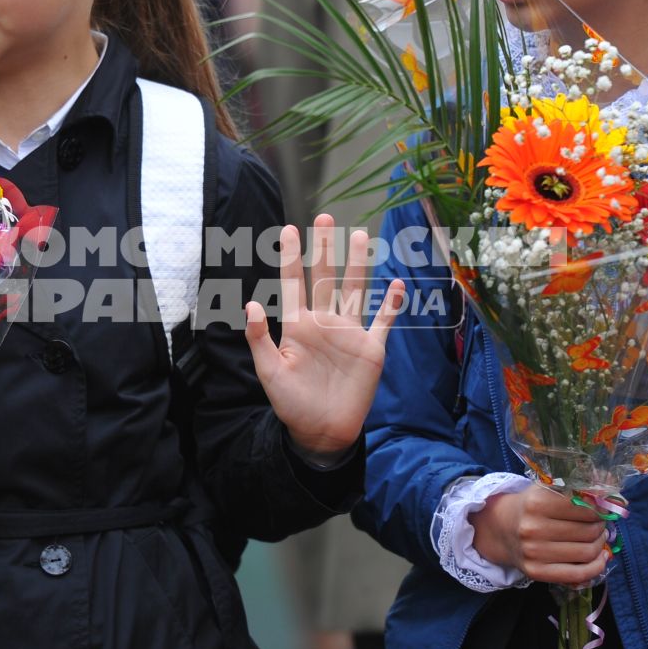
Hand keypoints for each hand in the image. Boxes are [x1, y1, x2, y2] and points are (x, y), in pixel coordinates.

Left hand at [245, 215, 403, 460]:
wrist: (322, 432)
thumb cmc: (292, 403)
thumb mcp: (270, 372)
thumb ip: (260, 339)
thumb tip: (251, 304)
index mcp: (298, 325)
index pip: (294, 284)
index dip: (292, 258)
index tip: (289, 230)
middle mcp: (325, 322)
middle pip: (326, 277)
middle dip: (325, 248)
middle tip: (325, 216)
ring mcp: (349, 333)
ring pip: (356, 290)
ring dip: (359, 264)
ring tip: (360, 235)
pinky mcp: (371, 349)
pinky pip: (383, 322)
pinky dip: (390, 305)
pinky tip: (396, 284)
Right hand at [471, 484, 607, 585]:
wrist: (502, 529)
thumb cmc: (532, 507)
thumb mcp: (548, 489)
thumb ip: (577, 488)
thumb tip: (613, 492)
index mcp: (537, 501)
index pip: (587, 506)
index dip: (601, 508)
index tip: (602, 507)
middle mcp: (533, 527)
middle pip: (590, 529)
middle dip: (601, 526)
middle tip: (600, 522)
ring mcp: (534, 552)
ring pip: (588, 551)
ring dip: (600, 544)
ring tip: (597, 537)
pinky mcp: (536, 572)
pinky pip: (578, 574)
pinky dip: (597, 566)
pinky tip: (599, 557)